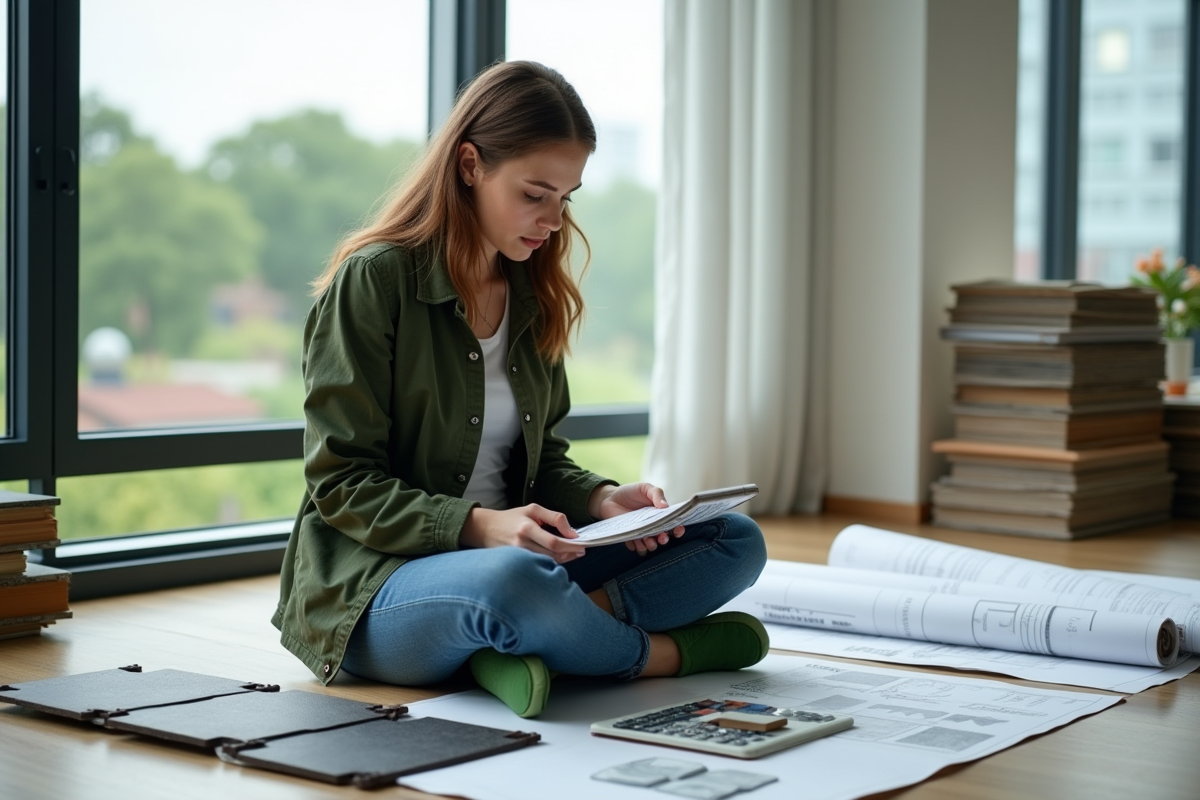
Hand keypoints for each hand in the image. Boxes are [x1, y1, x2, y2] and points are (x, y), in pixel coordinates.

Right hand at [459, 504, 584, 563]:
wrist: (485, 529)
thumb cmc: (512, 517)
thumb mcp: (533, 509)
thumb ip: (554, 517)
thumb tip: (571, 533)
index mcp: (527, 528)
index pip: (554, 542)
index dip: (570, 546)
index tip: (582, 545)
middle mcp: (521, 544)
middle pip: (552, 555)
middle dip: (570, 554)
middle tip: (581, 550)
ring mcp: (518, 556)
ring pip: (546, 563)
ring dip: (563, 559)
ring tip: (571, 553)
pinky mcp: (516, 563)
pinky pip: (538, 565)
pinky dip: (550, 562)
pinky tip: (557, 557)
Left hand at [588, 482, 685, 555]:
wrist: (610, 498)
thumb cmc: (630, 492)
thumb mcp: (645, 488)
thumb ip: (656, 494)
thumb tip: (665, 506)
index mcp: (660, 515)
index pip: (674, 525)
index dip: (678, 530)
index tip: (678, 530)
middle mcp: (653, 526)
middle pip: (664, 539)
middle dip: (664, 539)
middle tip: (661, 537)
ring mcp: (642, 533)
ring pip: (651, 546)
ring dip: (651, 545)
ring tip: (646, 539)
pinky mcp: (630, 538)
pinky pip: (637, 548)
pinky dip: (637, 546)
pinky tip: (633, 538)